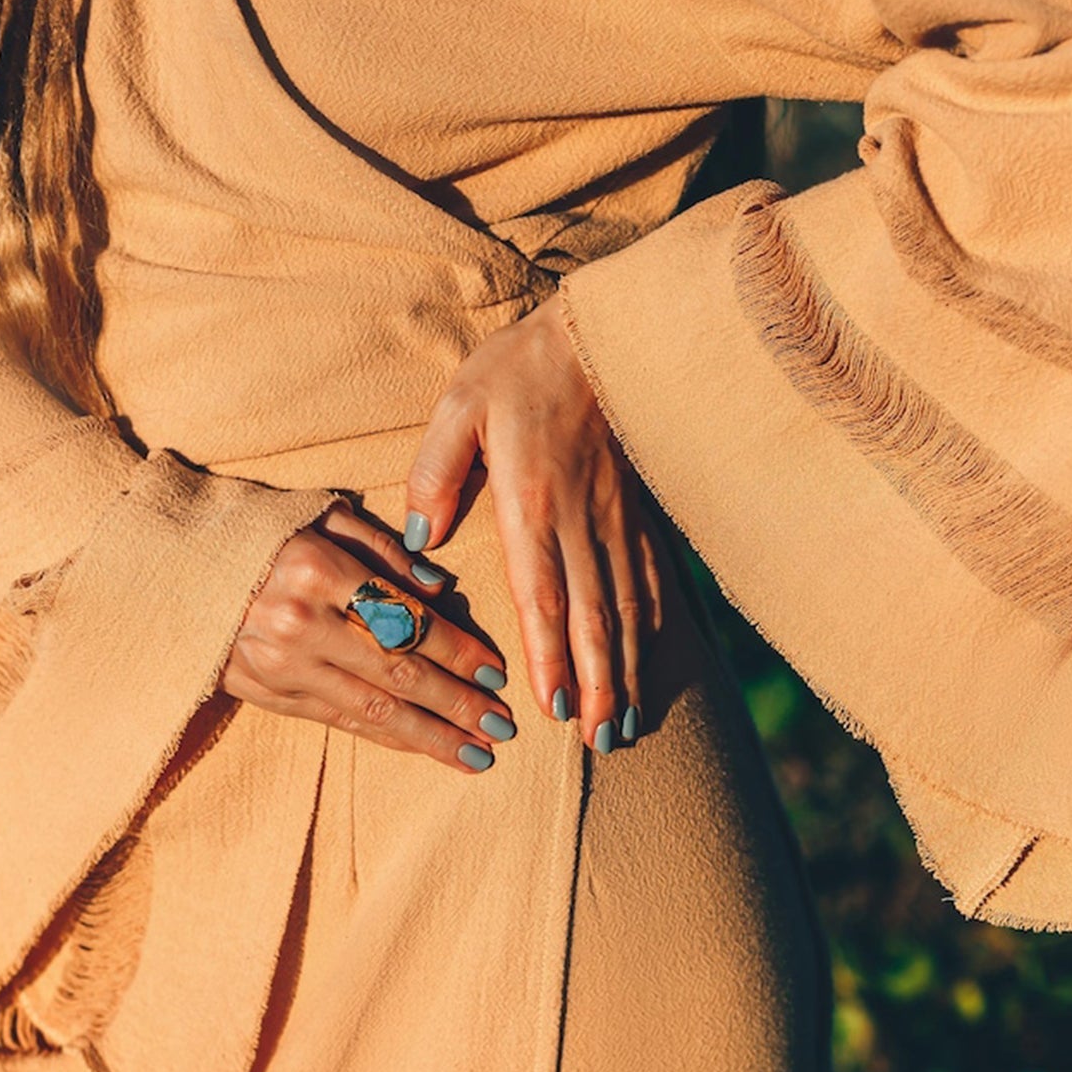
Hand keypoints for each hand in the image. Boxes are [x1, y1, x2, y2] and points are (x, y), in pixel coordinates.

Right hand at [219, 504, 515, 774]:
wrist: (173, 566)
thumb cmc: (262, 531)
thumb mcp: (321, 514)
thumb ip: (384, 548)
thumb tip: (442, 589)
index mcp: (315, 567)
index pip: (405, 618)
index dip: (457, 651)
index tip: (497, 673)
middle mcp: (298, 622)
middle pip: (396, 673)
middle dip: (456, 705)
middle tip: (502, 727)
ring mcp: (278, 665)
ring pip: (370, 711)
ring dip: (430, 737)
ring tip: (477, 756)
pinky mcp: (264, 693)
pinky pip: (338, 722)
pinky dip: (386, 738)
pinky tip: (424, 748)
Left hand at [403, 293, 662, 751]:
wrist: (602, 329)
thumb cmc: (519, 368)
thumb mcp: (458, 406)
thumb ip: (435, 473)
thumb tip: (419, 540)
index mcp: (532, 502)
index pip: (543, 594)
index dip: (552, 656)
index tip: (554, 708)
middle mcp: (581, 521)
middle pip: (594, 618)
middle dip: (598, 686)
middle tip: (599, 742)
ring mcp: (616, 520)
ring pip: (627, 609)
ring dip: (627, 672)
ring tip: (624, 725)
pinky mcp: (637, 513)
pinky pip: (650, 581)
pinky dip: (652, 629)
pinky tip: (649, 664)